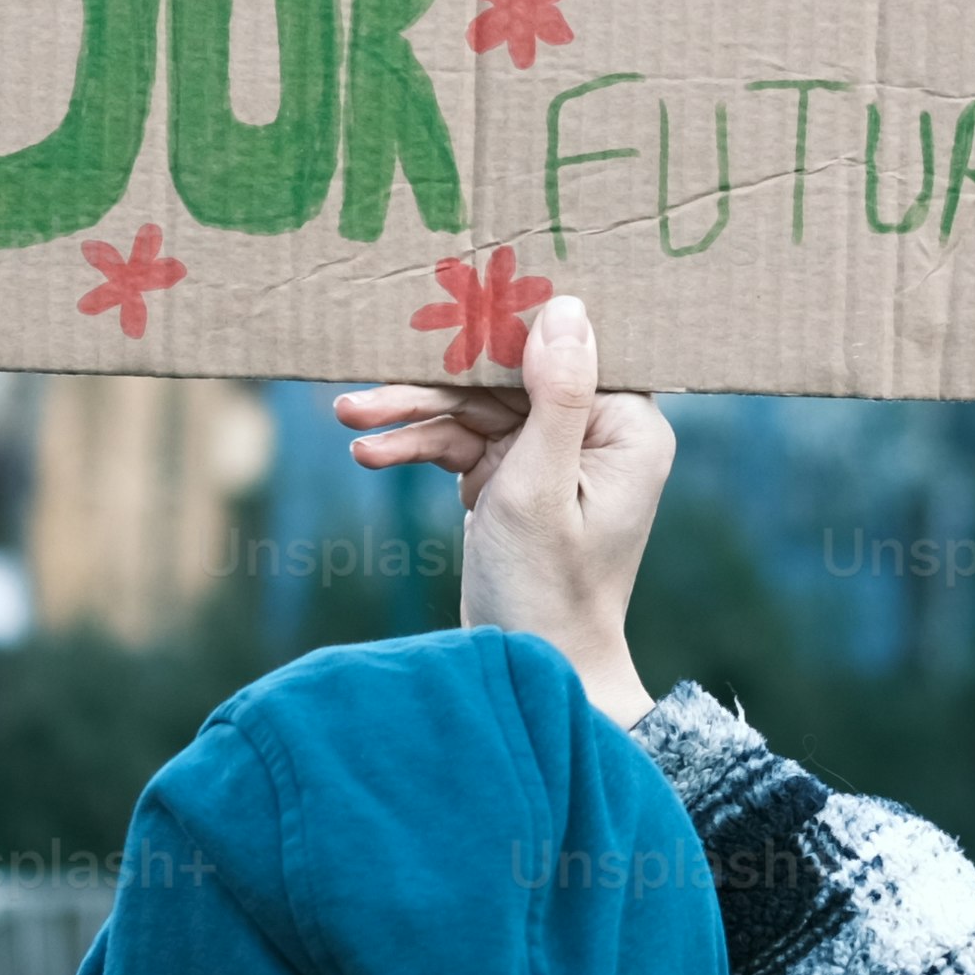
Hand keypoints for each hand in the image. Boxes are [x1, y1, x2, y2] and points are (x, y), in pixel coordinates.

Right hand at [333, 290, 668, 725]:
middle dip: (432, 385)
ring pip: (473, 411)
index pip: (560, 351)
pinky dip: (419, 447)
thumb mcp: (541, 487)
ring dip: (412, 416)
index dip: (500, 329)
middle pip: (505, 379)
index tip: (442, 308)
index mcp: (625, 426)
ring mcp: (551, 455)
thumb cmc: (548, 588)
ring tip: (349, 418)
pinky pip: (462, 444)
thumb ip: (554, 395)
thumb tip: (567, 306)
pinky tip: (370, 454)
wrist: (537, 668)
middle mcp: (594, 432)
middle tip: (363, 387)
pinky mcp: (514, 478)